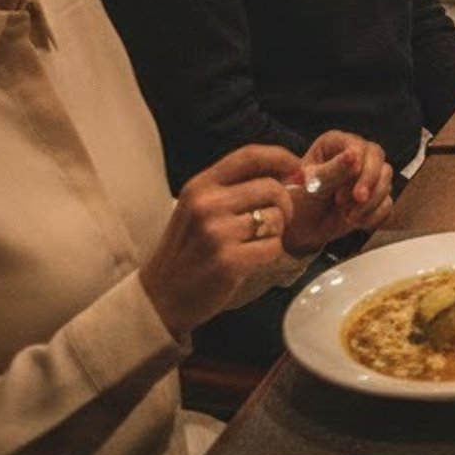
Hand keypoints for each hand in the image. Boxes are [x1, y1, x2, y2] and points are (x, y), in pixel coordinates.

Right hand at [138, 144, 301, 337]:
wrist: (158, 299)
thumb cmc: (185, 252)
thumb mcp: (197, 208)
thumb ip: (234, 188)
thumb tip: (289, 173)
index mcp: (200, 186)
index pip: (249, 155)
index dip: (280, 157)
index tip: (296, 167)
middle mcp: (208, 204)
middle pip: (271, 187)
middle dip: (284, 203)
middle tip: (277, 219)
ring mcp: (217, 233)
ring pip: (276, 218)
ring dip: (276, 232)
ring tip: (255, 242)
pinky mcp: (229, 261)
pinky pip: (273, 246)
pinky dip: (271, 253)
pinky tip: (252, 259)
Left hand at [281, 131, 393, 255]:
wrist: (300, 230)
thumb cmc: (299, 202)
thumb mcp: (312, 186)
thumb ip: (332, 171)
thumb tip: (352, 156)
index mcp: (335, 145)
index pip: (357, 145)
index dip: (359, 159)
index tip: (354, 172)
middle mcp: (355, 156)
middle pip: (377, 158)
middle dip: (369, 181)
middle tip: (358, 199)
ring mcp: (367, 177)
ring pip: (385, 181)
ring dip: (369, 203)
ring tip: (347, 216)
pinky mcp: (375, 198)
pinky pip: (387, 204)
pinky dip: (374, 216)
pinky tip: (357, 222)